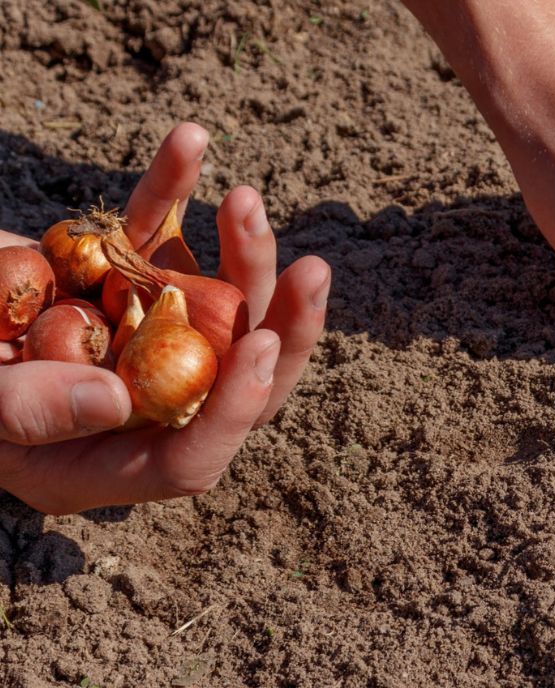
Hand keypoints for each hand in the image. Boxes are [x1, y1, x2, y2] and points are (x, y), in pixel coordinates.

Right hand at [0, 123, 329, 514]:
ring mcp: (132, 338)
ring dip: (241, 254)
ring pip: (213, 306)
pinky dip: (167, 190)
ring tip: (245, 201)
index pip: (194, 455)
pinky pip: (150, 235)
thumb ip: (30, 413)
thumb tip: (117, 400)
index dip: (233, 409)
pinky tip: (189, 144)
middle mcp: (137, 404)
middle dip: (281, 327)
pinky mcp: (112, 278)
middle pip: (232, 378)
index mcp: (106, 462)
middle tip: (310, 274)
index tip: (258, 349)